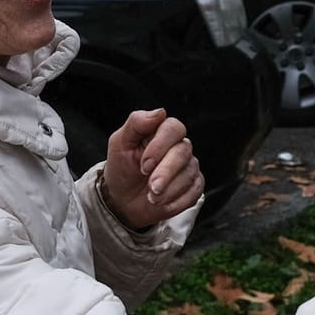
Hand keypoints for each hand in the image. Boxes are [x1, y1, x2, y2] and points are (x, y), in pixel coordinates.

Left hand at [101, 108, 203, 229]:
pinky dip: (176, 201)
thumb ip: (137, 123)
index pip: (173, 129)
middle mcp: (179, 147)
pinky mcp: (194, 186)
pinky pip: (194, 191)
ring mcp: (188, 167)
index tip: (143, 165)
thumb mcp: (120, 143)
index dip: (160, 147)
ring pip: (189, 174)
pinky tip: (162, 202)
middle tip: (150, 187)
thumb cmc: (122, 168)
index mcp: (161, 132)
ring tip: (151, 197)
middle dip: (165, 173)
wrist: (123, 199)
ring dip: (168, 190)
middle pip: (183, 152)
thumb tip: (160, 112)